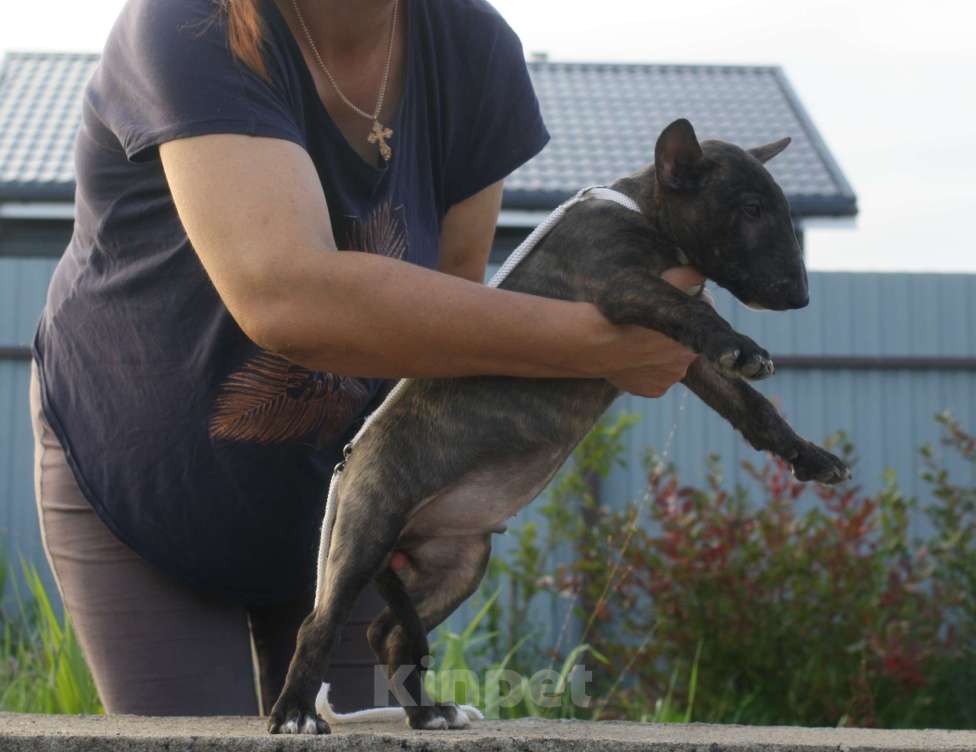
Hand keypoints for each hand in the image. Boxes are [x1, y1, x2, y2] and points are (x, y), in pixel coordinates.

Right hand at [602, 266, 704, 397]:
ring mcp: (670, 378)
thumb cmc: (624, 315)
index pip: (694, 325)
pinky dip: (646, 372)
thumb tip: (699, 273)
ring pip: (669, 363)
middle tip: (646, 329)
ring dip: (658, 356)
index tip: (661, 314)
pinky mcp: (654, 390)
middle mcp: (686, 362)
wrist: (595, 343)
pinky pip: (655, 379)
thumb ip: (684, 277)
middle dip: (669, 338)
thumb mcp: (655, 286)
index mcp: (693, 337)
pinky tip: (632, 361)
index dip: (680, 317)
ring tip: (637, 345)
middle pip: (682, 346)